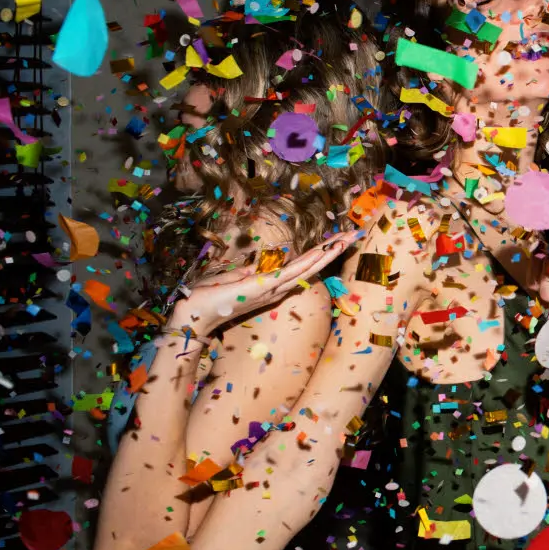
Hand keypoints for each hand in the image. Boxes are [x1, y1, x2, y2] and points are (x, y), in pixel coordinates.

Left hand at [167, 232, 357, 335]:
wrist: (195, 314)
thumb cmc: (211, 297)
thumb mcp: (235, 279)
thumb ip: (250, 273)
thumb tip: (259, 265)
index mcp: (273, 286)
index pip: (302, 267)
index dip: (321, 254)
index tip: (337, 240)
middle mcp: (278, 289)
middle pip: (312, 267)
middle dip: (333, 251)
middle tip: (354, 236)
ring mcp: (272, 289)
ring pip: (306, 269)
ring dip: (326, 254)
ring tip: (344, 241)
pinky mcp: (262, 287)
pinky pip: (289, 274)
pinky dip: (306, 264)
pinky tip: (320, 253)